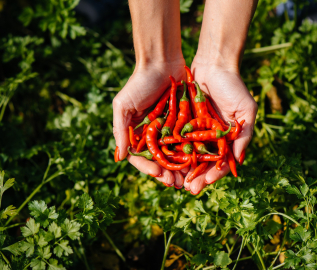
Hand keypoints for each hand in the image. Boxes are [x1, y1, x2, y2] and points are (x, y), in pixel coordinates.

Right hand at [113, 60, 188, 186]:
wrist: (162, 62)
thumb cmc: (139, 83)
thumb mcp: (123, 105)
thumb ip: (120, 130)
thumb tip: (119, 158)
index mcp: (137, 133)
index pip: (140, 157)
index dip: (147, 168)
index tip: (157, 174)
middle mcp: (153, 135)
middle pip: (159, 160)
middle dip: (166, 173)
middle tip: (175, 183)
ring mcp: (170, 130)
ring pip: (175, 155)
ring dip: (180, 169)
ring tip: (186, 180)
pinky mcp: (185, 124)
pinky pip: (188, 142)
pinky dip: (192, 154)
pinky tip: (197, 164)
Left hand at [183, 59, 257, 194]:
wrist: (213, 64)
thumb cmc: (233, 86)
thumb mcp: (245, 109)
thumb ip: (244, 135)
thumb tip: (239, 161)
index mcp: (226, 139)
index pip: (221, 162)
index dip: (214, 174)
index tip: (205, 182)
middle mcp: (210, 138)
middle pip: (203, 163)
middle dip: (196, 177)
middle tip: (188, 188)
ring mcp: (195, 131)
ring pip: (188, 155)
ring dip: (182, 169)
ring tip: (174, 181)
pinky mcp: (181, 123)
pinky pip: (176, 140)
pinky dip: (171, 151)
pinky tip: (164, 162)